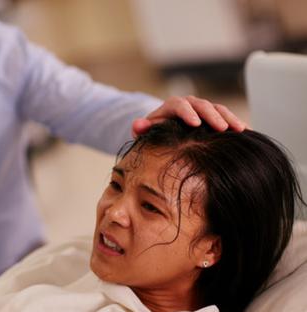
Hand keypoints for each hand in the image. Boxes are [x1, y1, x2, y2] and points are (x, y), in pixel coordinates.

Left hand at [132, 95, 246, 135]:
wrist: (164, 129)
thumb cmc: (154, 131)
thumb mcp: (145, 130)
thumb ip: (141, 128)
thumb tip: (137, 125)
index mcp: (173, 105)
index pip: (180, 105)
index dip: (188, 113)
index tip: (195, 124)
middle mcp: (190, 104)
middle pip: (204, 106)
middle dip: (214, 116)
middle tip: (223, 128)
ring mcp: (204, 110)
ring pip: (219, 109)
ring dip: (230, 118)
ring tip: (240, 129)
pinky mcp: (214, 117)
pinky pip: (227, 117)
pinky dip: (237, 123)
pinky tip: (248, 132)